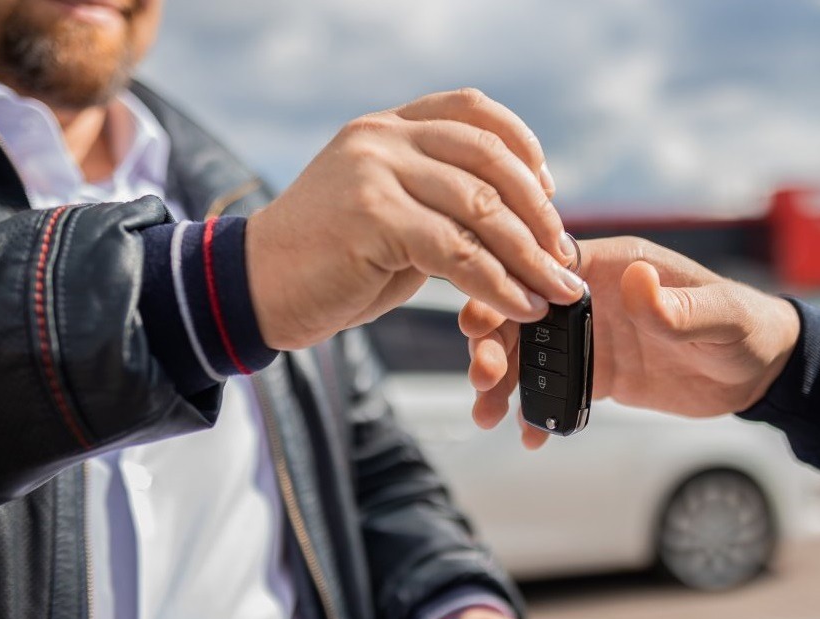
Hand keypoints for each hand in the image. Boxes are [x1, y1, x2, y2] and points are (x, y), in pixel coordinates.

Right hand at [246, 88, 585, 350]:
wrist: (255, 287)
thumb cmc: (329, 260)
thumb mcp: (388, 213)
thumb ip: (440, 203)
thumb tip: (517, 225)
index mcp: (388, 127)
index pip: (473, 110)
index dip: (523, 147)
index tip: (550, 192)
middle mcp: (382, 138)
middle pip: (489, 160)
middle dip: (539, 214)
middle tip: (564, 258)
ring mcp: (375, 172)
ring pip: (480, 208)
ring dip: (530, 257)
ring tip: (556, 292)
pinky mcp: (372, 218)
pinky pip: (458, 252)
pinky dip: (498, 284)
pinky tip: (520, 307)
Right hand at [461, 236, 800, 447]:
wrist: (762, 372)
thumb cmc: (745, 327)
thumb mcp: (719, 317)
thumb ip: (677, 306)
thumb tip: (639, 282)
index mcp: (615, 267)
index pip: (545, 268)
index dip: (508, 288)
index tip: (481, 318)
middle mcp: (594, 298)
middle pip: (526, 312)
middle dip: (495, 342)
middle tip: (482, 377)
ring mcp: (593, 337)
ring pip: (532, 353)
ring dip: (505, 381)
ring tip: (487, 414)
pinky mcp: (599, 375)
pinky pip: (558, 390)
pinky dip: (539, 411)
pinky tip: (529, 435)